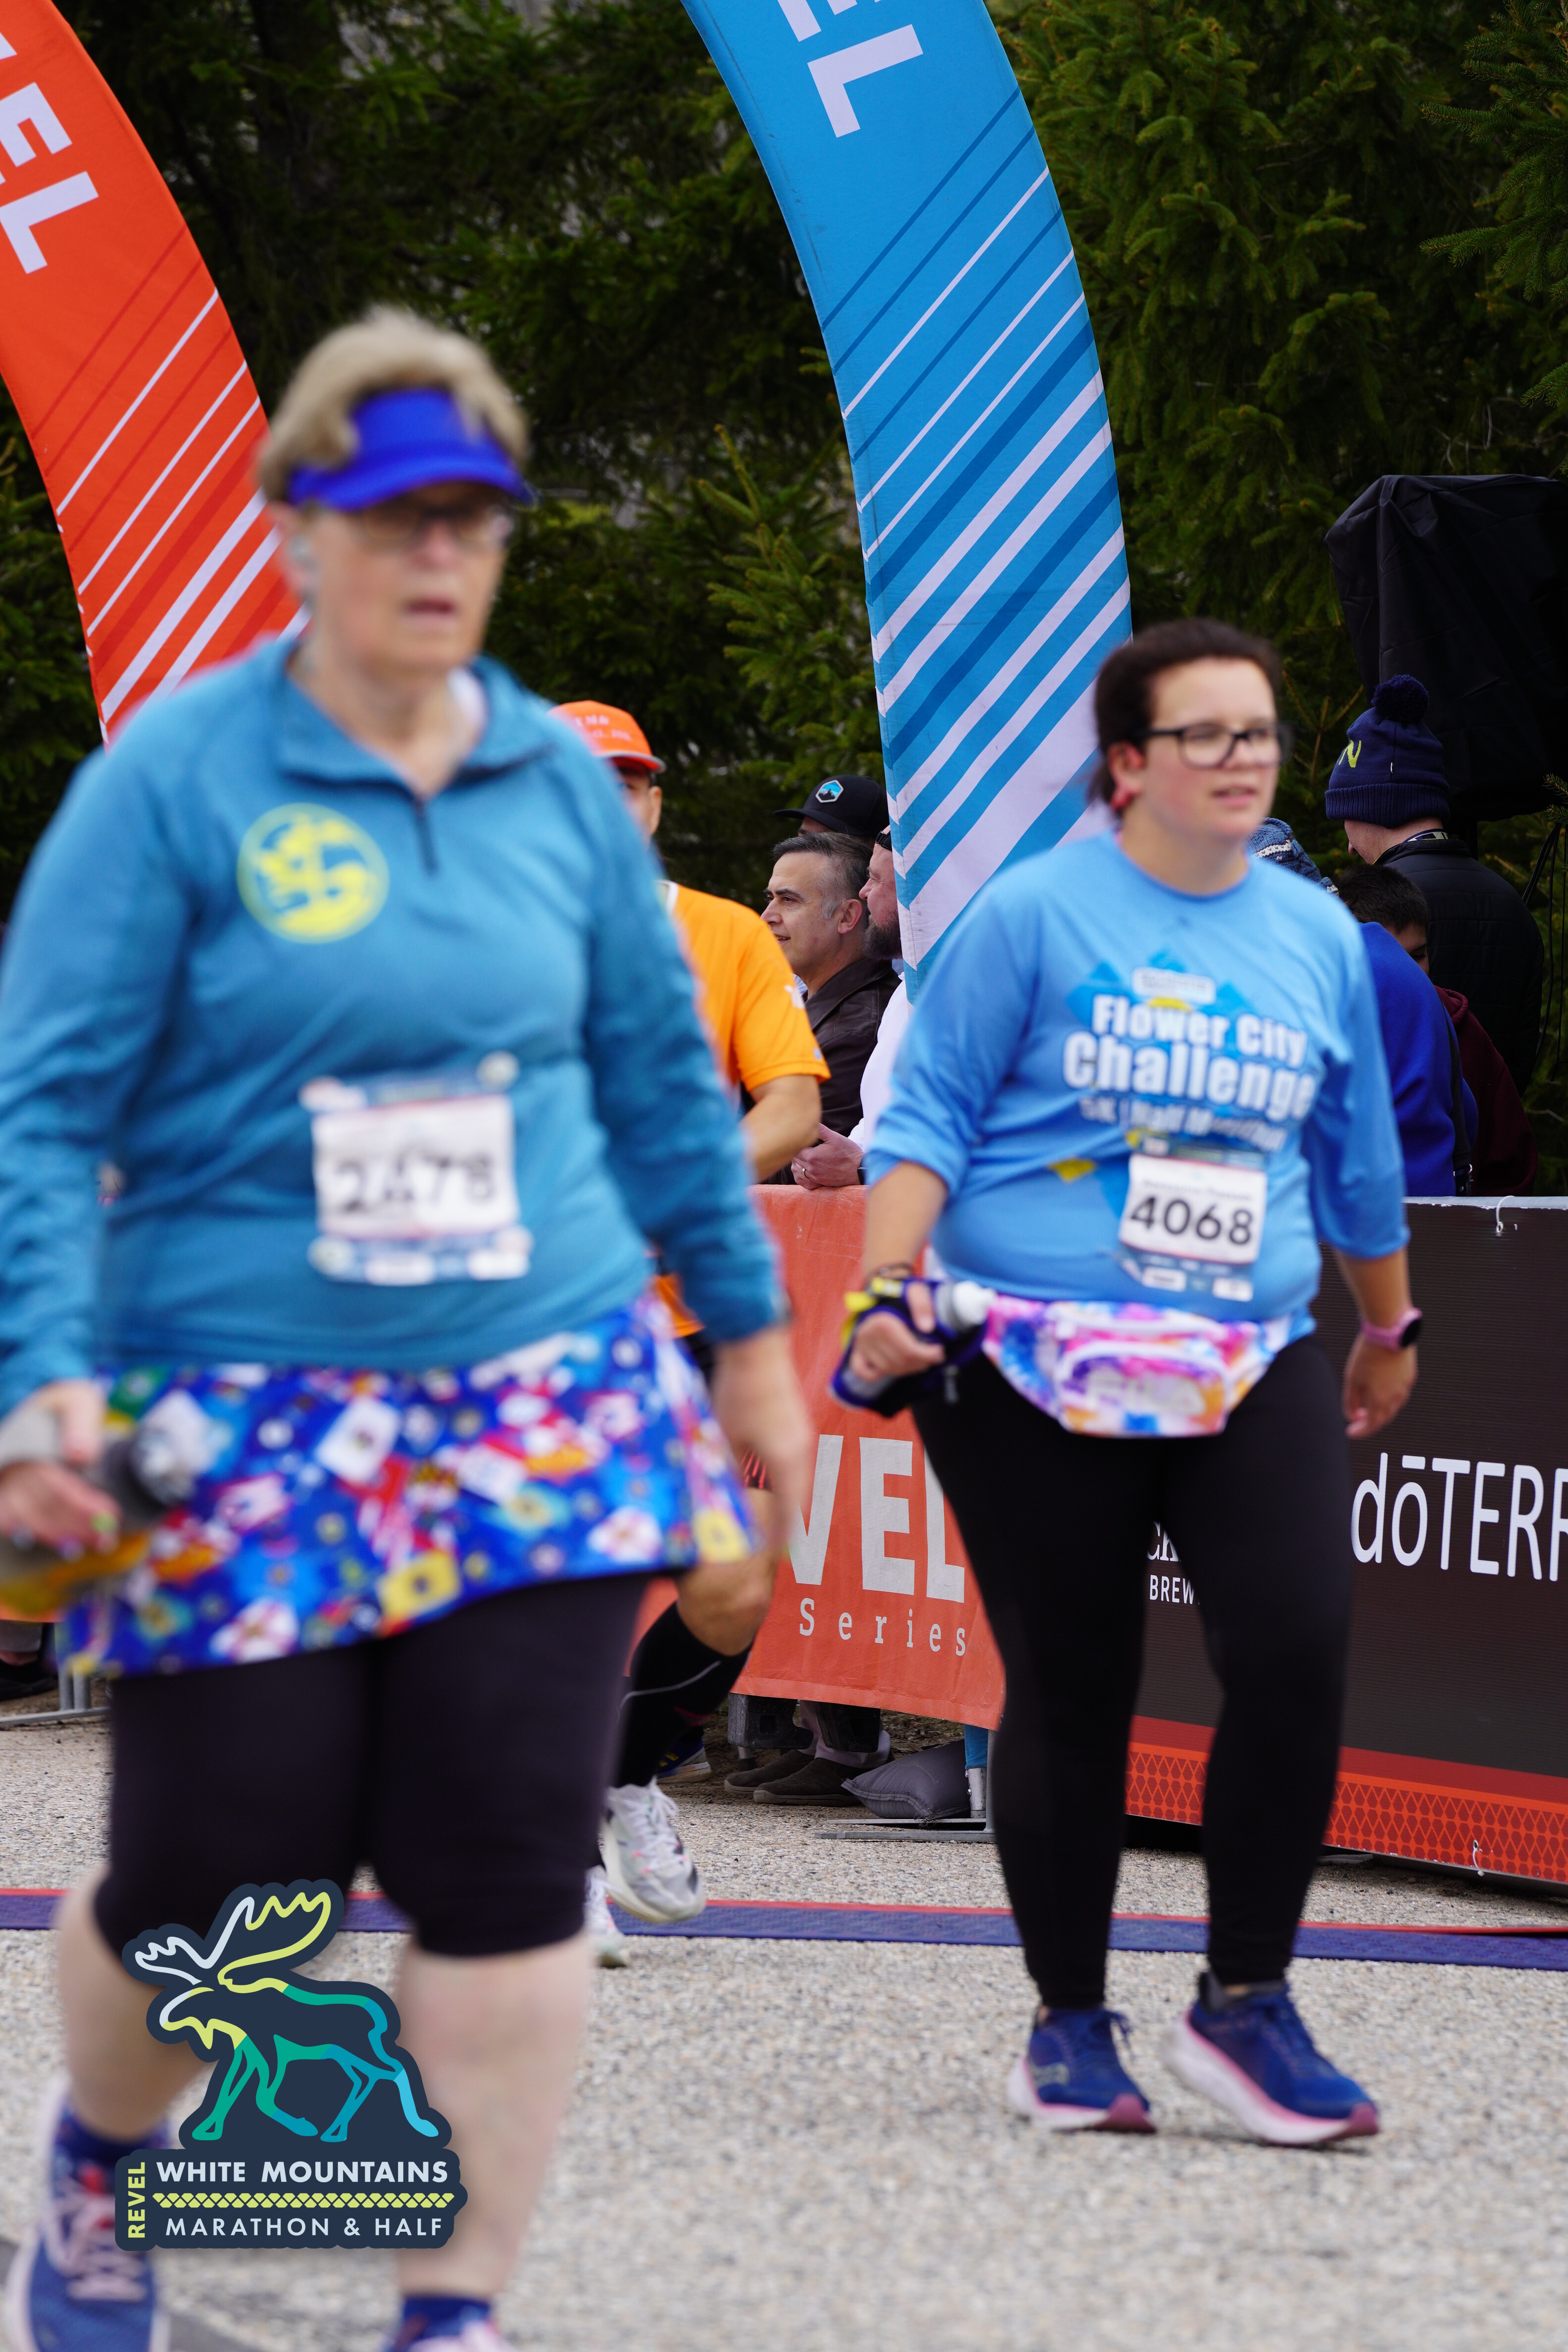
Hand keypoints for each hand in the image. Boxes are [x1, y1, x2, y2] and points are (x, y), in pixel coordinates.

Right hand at [0, 1380, 115, 1552]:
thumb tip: (80, 1456)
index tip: (110, 1514)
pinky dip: (32, 1533)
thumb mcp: (78, 1401)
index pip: (55, 1483)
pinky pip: (9, 1519)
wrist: (41, 1406)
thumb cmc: (63, 1405)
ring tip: (93, 1543)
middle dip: (78, 1525)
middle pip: (43, 1505)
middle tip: (107, 1538)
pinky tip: (59, 1543)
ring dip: (60, 1535)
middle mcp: (13, 1466)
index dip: (82, 1504)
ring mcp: (5, 1480)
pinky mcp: (4, 1491)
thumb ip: (80, 1422)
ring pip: (28, 1517)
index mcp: (30, 1443)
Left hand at [708, 1328, 812, 1546]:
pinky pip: (791, 1463)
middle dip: (784, 1524)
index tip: (771, 1559)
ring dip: (782, 1501)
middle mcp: (800, 1453)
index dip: (779, 1540)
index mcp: (786, 1462)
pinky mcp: (795, 1424)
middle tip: (773, 1547)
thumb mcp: (726, 1439)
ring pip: (793, 1481)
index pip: (787, 1514)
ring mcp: (800, 1437)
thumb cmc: (740, 1390)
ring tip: (768, 1519)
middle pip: (795, 1500)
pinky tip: (764, 1482)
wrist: (758, 1344)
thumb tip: (721, 1500)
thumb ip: (728, 1471)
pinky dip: (781, 1480)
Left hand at [792, 1125, 863, 1191]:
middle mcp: (812, 1169)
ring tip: (804, 1157)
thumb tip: (811, 1122)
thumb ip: (820, 1130)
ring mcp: (816, 1177)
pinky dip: (802, 1176)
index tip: (803, 1141)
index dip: (797, 1145)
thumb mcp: (835, 1137)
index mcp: (813, 1156)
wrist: (859, 1169)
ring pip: (798, 1171)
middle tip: (804, 1147)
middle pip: (795, 1161)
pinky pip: (804, 1182)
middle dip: (797, 1153)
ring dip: (798, 1164)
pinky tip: (806, 1170)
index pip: (795, 1150)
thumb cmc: (848, 1153)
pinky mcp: (820, 1183)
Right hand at [847, 1280, 943, 1387]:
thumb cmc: (901, 1294)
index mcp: (883, 1323)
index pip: (909, 1350)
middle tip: (932, 1356)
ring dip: (907, 1368)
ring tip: (919, 1360)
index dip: (928, 1355)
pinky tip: (894, 1366)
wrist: (882, 1291)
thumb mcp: (915, 1291)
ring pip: (887, 1369)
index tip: (939, 1352)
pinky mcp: (857, 1350)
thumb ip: (923, 1306)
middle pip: (900, 1362)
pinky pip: (864, 1372)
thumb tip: (927, 1327)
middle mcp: (868, 1336)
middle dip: (920, 1362)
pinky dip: (878, 1374)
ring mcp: (861, 1345)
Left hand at [1342, 1338, 1415, 1440]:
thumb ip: (1351, 1401)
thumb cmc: (1368, 1354)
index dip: (1360, 1431)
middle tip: (1356, 1418)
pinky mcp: (1410, 1375)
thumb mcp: (1352, 1379)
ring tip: (1367, 1404)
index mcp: (1381, 1400)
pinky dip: (1389, 1396)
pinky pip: (1400, 1392)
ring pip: (1394, 1406)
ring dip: (1380, 1409)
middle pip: (1384, 1418)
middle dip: (1370, 1421)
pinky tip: (1380, 1388)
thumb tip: (1351, 1416)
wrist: (1390, 1331)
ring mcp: (1406, 1386)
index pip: (1372, 1425)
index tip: (1350, 1432)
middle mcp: (1397, 1397)